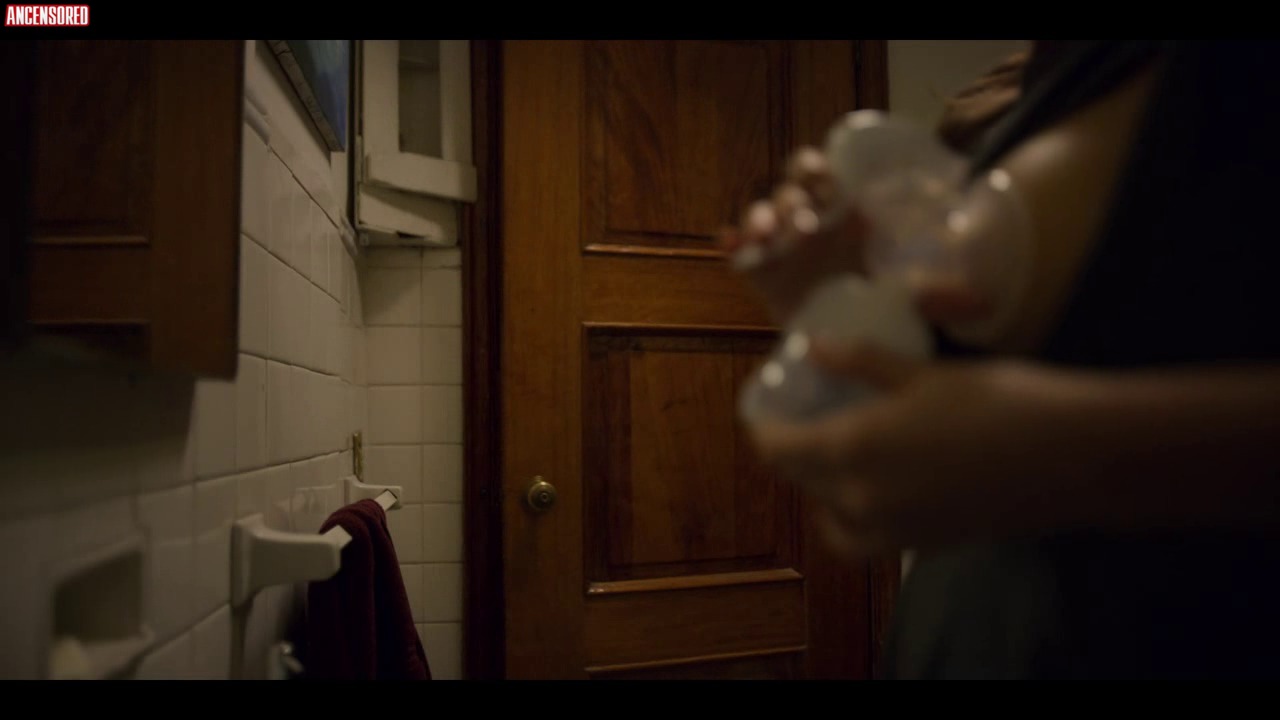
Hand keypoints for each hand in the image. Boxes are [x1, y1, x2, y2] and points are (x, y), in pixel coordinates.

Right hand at [722, 147, 992, 326]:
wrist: (844, 338)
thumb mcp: (909, 294)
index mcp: (840, 212)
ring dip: (761, 218)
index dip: (817, 169)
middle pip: (789, 189)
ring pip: (760, 214)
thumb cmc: (877, 301)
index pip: (822, 173)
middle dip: (792, 200)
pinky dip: (731, 244)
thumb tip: (985, 301)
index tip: (825, 181)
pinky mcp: (758, 272)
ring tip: (767, 236)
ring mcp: (779, 245)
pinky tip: (730, 246)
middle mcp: (807, 221)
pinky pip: (738, 251)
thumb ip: (940, 294)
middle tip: (805, 226)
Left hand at [749, 339, 1081, 556]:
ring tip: (835, 452)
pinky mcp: (922, 546)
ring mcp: (890, 531)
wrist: (1072, 459)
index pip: (778, 449)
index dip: (764, 427)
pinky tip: (871, 489)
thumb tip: (816, 348)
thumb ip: (862, 364)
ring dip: (820, 487)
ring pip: (829, 514)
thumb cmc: (999, 403)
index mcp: (850, 450)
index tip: (764, 406)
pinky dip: (852, 519)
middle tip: (801, 418)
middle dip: (791, 451)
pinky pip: (863, 538)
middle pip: (800, 480)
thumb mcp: (923, 374)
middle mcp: (859, 500)